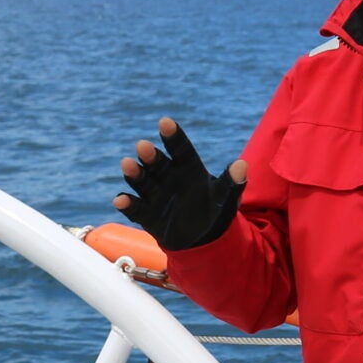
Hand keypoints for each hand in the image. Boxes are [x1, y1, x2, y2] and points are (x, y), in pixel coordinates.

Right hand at [114, 117, 246, 250]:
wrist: (203, 240)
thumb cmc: (216, 211)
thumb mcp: (227, 198)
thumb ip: (232, 183)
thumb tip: (242, 165)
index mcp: (188, 168)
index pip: (181, 149)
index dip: (173, 136)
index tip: (165, 122)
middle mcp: (169, 177)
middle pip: (157, 163)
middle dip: (150, 156)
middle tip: (143, 146)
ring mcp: (156, 195)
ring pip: (143, 181)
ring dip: (135, 173)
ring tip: (127, 164)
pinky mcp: (147, 214)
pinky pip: (135, 208)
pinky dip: (127, 204)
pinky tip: (120, 200)